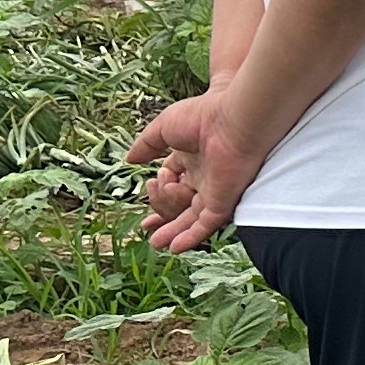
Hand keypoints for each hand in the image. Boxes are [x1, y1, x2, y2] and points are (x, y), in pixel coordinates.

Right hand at [132, 87, 261, 253]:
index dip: (159, 189)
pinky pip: (207, 224)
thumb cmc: (203, 116)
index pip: (173, 180)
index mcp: (193, 157)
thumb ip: (146, 145)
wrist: (234, 120)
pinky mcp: (224, 201)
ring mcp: (216, 190)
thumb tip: (130, 160)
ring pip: (191, 217)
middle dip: (164, 216)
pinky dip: (191, 236)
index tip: (149, 186)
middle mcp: (205, 176)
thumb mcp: (164, 128)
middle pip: (181, 203)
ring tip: (156, 242)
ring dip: (174, 231)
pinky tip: (175, 248)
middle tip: (147, 226)